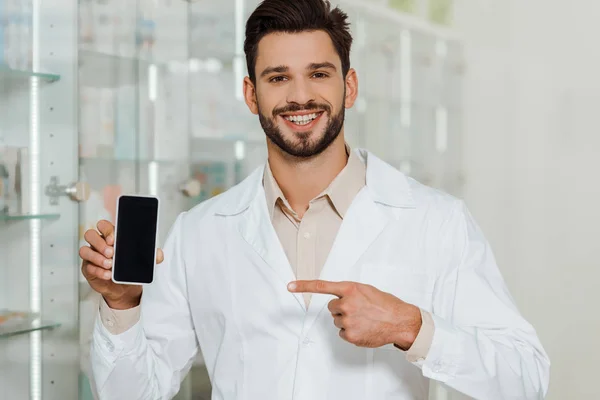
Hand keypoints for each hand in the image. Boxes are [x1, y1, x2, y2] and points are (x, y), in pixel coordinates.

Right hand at [79, 220, 163, 309]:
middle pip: (90, 234)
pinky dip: (97, 271)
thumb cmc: (129, 268)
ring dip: (97, 257)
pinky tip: (107, 274)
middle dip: (100, 243)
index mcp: (111, 236)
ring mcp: (92, 256)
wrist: (125, 288)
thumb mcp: (142, 261)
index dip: (106, 230)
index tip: (114, 239)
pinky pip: (88, 267)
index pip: (104, 226)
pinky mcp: (88, 268)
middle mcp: (99, 244)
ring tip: (109, 264)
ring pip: (84, 250)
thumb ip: (151, 256)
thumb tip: (159, 254)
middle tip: (111, 253)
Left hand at [288, 280, 421, 349]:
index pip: (321, 286)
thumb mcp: (366, 291)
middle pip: (332, 307)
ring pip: (337, 321)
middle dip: (342, 309)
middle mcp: (346, 303)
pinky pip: (342, 333)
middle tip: (359, 310)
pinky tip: (364, 328)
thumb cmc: (385, 304)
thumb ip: (350, 293)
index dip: (303, 286)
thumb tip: (339, 299)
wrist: (400, 321)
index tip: (290, 286)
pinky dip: (351, 332)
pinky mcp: (349, 335)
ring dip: (348, 320)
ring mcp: (347, 320)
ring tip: (364, 319)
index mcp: (350, 289)